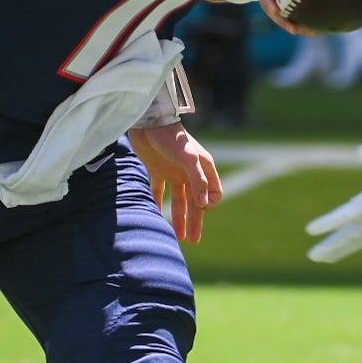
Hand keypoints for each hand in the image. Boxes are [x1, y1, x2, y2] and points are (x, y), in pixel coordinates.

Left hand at [131, 121, 222, 243]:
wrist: (147, 122)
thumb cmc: (171, 137)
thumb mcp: (188, 157)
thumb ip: (198, 180)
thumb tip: (204, 205)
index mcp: (204, 168)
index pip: (214, 193)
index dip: (208, 204)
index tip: (201, 209)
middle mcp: (191, 172)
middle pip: (196, 202)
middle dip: (196, 220)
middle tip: (193, 240)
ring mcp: (174, 172)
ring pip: (180, 200)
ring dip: (179, 218)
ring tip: (178, 236)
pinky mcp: (158, 170)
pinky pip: (159, 192)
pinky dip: (158, 204)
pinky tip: (156, 216)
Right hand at [243, 0, 313, 35]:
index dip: (269, 4)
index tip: (276, 11)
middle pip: (274, 13)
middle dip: (284, 22)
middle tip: (295, 30)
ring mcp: (273, 1)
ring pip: (283, 17)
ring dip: (296, 26)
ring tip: (312, 33)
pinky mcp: (281, 2)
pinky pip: (291, 14)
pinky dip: (301, 22)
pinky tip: (316, 29)